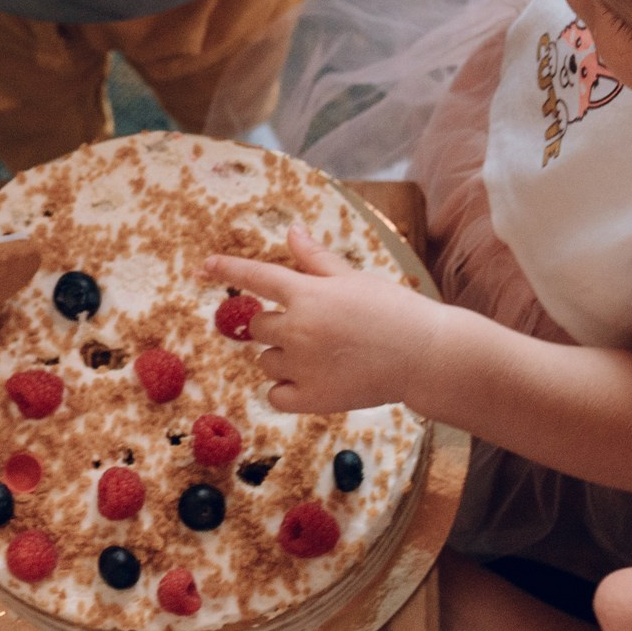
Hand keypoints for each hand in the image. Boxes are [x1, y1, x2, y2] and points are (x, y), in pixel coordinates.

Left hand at [204, 228, 449, 412]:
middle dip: (276, 325)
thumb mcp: (354, 278)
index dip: (228, 269)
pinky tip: (310, 382)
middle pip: (259, 326)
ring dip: (282, 358)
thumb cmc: (393, 310)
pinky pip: (274, 394)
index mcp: (308, 293)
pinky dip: (285, 390)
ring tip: (324, 356)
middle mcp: (298, 328)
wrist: (426, 355)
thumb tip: (291, 232)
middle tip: (314, 330)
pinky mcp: (311, 398)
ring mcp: (302, 365)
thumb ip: (316, 260)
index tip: (205, 266)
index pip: (256, 276)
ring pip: (265, 360)